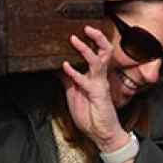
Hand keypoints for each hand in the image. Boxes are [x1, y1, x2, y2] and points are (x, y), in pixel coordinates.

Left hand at [60, 26, 126, 152]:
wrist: (102, 135)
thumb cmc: (91, 115)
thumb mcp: (73, 94)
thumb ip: (68, 80)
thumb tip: (57, 66)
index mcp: (95, 75)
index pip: (96, 52)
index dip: (91, 40)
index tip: (79, 29)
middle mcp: (99, 77)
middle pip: (104, 51)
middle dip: (97, 37)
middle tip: (86, 27)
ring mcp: (100, 84)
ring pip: (98, 61)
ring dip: (85, 49)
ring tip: (74, 39)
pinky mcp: (98, 94)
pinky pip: (87, 80)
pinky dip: (75, 73)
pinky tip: (65, 67)